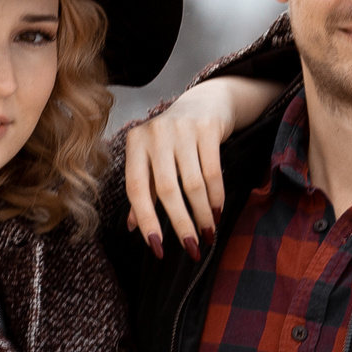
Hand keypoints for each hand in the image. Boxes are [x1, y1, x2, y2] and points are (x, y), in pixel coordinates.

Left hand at [123, 77, 283, 259]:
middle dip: (180, 224)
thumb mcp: (152, 160)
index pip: (136, 189)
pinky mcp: (207, 128)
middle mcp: (155, 134)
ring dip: (202, 214)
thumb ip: (144, 191)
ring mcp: (181, 129)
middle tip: (191, 248)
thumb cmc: (172, 139)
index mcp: (135, 144)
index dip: (146, 221)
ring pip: (192, 184)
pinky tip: (217, 213)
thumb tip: (134, 227)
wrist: (205, 103)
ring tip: (208, 234)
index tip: (157, 248)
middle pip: (167, 190)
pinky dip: (216, 196)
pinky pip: (212, 171)